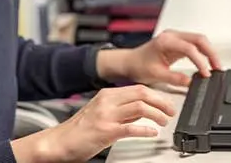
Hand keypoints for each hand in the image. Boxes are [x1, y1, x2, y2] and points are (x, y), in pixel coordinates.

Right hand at [11, 84, 175, 162]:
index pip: (138, 88)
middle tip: (171, 111)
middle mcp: (107, 101)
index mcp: (107, 94)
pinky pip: (132, 128)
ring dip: (157, 114)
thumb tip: (142, 111)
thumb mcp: (101, 112)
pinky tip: (152, 133)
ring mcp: (106, 116)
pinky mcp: (106, 131)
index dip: (157, 95)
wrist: (60, 142)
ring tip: (164, 122)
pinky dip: (146, 130)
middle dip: (161, 102)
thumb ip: (121, 110)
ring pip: (140, 108)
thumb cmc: (80, 129)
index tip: (167, 102)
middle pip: (142, 94)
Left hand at [98, 29, 221, 87]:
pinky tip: (207, 63)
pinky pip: (195, 44)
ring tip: (215, 67)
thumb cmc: (138, 65)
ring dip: (209, 52)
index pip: (190, 48)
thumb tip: (190, 82)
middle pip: (200, 39)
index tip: (206, 73)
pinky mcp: (178, 42)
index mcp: (166, 41)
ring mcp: (175, 37)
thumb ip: (174, 78)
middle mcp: (172, 35)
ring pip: (199, 40)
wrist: (129, 62)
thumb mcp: (156, 75)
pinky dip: (203, 53)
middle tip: (218, 68)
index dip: (200, 61)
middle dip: (211, 53)